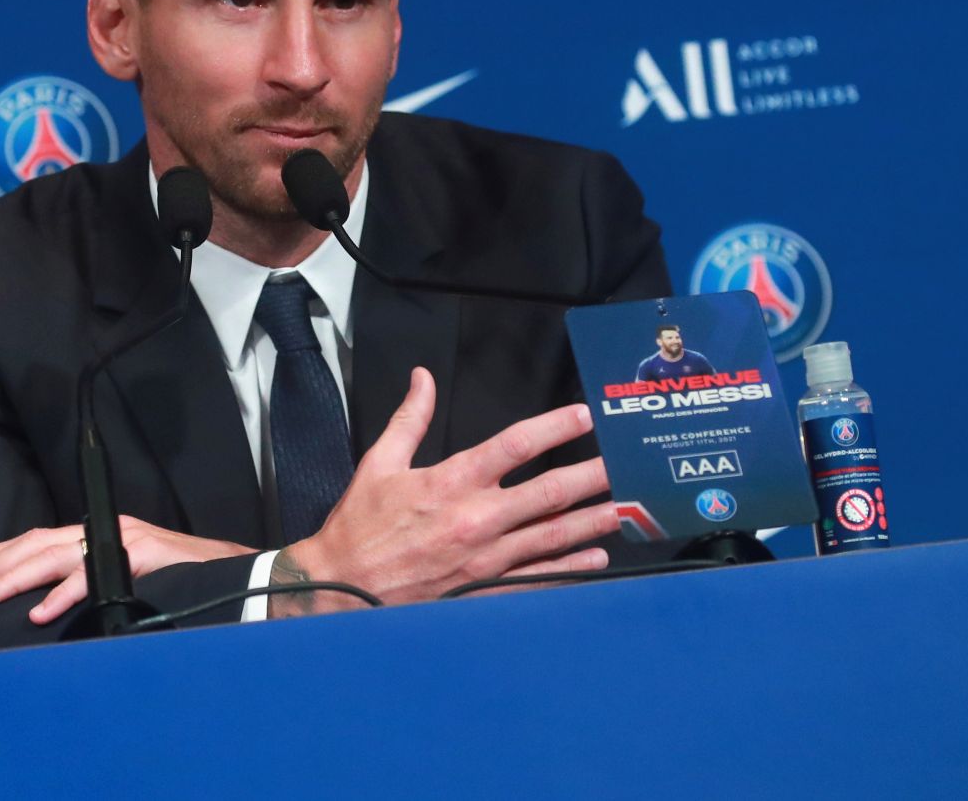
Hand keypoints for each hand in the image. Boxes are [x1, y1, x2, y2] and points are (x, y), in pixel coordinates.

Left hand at [0, 518, 256, 624]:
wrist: (237, 574)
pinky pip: (95, 575)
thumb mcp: (128, 578)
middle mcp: (106, 530)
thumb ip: (92, 583)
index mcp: (99, 534)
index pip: (38, 539)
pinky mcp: (142, 555)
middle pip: (37, 544)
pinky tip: (39, 614)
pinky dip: (63, 596)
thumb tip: (45, 605)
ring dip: (13, 579)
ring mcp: (124, 540)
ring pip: (55, 556)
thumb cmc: (182, 582)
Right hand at [276, 367, 617, 613]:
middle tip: (626, 461)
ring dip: (592, 520)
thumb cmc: (359, 527)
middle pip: (547, 492)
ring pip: (551, 536)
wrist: (341, 588)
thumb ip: (409, 419)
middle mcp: (476, 519)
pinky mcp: (484, 589)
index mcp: (451, 481)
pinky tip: (597, 557)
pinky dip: (570, 568)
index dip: (554, 427)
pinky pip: (537, 578)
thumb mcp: (379, 464)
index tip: (585, 415)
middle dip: (591, 475)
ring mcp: (485, 558)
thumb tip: (423, 377)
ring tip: (626, 507)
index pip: (514, 445)